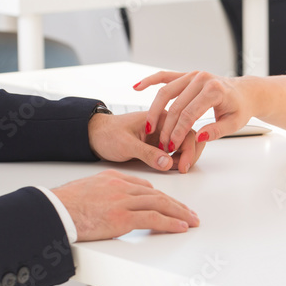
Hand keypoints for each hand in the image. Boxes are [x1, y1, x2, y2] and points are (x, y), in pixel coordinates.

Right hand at [50, 169, 198, 241]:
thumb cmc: (65, 204)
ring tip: (191, 220)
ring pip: (159, 204)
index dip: (161, 195)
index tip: (170, 203)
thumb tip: (113, 205)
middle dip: (176, 204)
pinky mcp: (122, 217)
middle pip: (157, 193)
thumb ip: (105, 194)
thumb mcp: (88, 190)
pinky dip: (170, 222)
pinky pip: (153, 218)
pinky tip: (181, 226)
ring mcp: (123, 201)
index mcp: (113, 178)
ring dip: (179, 213)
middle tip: (189, 212)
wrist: (54, 210)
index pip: (144, 186)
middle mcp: (121, 187)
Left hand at [88, 111, 205, 173]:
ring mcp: (163, 135)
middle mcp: (165, 124)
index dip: (188, 148)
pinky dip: (177, 161)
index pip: (185, 129)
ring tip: (177, 169)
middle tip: (183, 168)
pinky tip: (171, 168)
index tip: (182, 165)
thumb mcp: (125, 144)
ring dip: (185, 158)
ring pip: (185, 145)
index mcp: (160, 116)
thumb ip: (147, 153)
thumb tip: (167, 163)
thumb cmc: (107, 134)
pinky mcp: (159, 146)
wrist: (94, 136)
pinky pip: (175, 153)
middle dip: (190, 153)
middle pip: (189, 136)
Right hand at [135, 71, 253, 152]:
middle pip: (176, 105)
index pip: (190, 113)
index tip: (171, 147)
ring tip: (148, 126)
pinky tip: (137, 87)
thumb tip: (198, 136)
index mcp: (214, 90)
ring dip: (155, 110)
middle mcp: (202, 78)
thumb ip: (216, 131)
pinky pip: (165, 76)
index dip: (178, 132)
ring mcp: (193, 74)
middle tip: (160, 143)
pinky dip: (150, 81)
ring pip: (166, 91)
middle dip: (166, 126)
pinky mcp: (186, 74)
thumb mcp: (234, 123)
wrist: (244, 92)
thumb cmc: (239, 108)